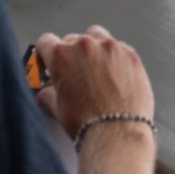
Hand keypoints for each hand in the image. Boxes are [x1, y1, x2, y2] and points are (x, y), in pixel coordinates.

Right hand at [35, 24, 153, 137]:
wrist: (117, 135)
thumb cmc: (88, 124)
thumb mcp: (57, 108)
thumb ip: (48, 93)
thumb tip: (46, 93)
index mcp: (62, 56)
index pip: (46, 41)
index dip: (44, 54)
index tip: (48, 62)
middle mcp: (85, 46)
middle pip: (71, 40)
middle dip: (70, 56)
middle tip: (73, 74)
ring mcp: (110, 48)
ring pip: (97, 37)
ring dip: (93, 50)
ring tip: (94, 71)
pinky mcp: (130, 54)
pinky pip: (119, 48)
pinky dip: (115, 57)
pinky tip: (113, 75)